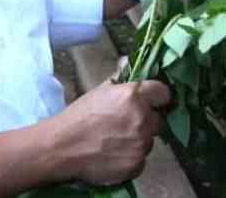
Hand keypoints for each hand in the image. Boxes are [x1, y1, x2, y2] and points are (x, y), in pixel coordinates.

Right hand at [50, 80, 170, 185]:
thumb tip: (128, 61)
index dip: (157, 98)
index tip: (151, 103)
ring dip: (138, 141)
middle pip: (158, 120)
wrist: (61, 147)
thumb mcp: (99, 91)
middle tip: (126, 125)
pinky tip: (114, 156)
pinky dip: (131, 159)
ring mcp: (141, 144)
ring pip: (149, 141)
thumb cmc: (78, 116)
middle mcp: (142, 119)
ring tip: (115, 143)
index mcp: (134, 96)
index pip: (163, 93)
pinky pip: (141, 161)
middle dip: (146, 121)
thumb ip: (119, 77)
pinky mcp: (136, 165)